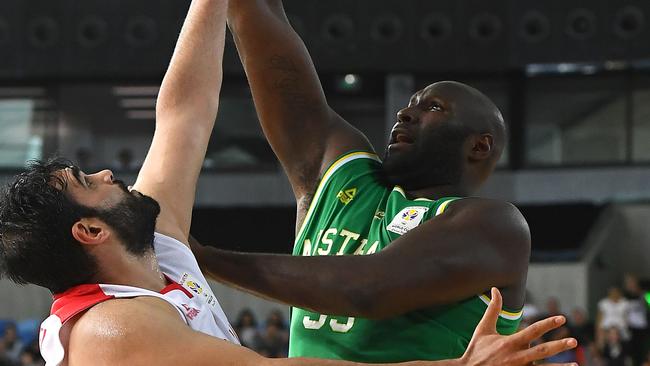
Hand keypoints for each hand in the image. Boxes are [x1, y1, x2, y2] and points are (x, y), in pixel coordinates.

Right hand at [458, 288, 577, 365]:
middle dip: (558, 345)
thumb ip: (493, 309)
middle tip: (573, 340)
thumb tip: (496, 289)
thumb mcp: (484, 328)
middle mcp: (516, 356)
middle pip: (542, 350)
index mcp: (509, 342)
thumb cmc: (477, 349)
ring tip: (575, 363)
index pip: (533, 330)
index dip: (548, 323)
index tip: (561, 318)